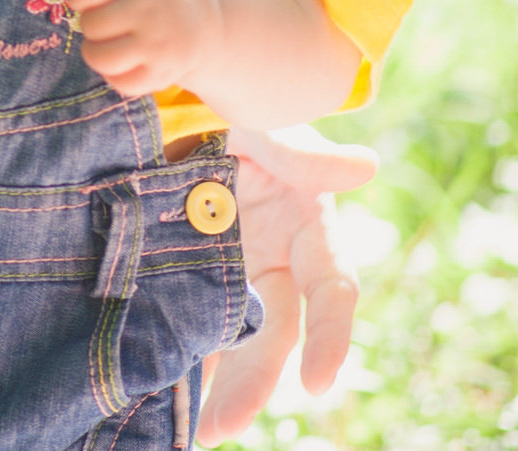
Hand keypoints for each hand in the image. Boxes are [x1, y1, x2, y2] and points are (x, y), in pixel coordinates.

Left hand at [65, 0, 217, 96]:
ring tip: (115, 36)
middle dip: (92, 19)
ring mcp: (161, 43)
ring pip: (98, 58)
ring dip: (98, 49)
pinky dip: (117, 74)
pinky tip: (129, 56)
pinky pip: (120, 84)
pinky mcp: (165, 72)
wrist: (205, 12)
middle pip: (89, 24)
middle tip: (113, 14)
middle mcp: (153, 5)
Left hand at [195, 126, 376, 443]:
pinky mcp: (189, 271)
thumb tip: (365, 165)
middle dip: (255, 383)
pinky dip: (174, 353)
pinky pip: (186, 319)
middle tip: (223, 425)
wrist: (178, 99)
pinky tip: (151, 388)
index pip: (333, 293)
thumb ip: (303, 152)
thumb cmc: (237, 108)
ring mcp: (233, 272)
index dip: (332, 338)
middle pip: (273, 334)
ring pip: (231, 339)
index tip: (317, 383)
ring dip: (213, 385)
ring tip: (193, 430)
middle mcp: (277, 264)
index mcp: (312, 231)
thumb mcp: (266, 123)